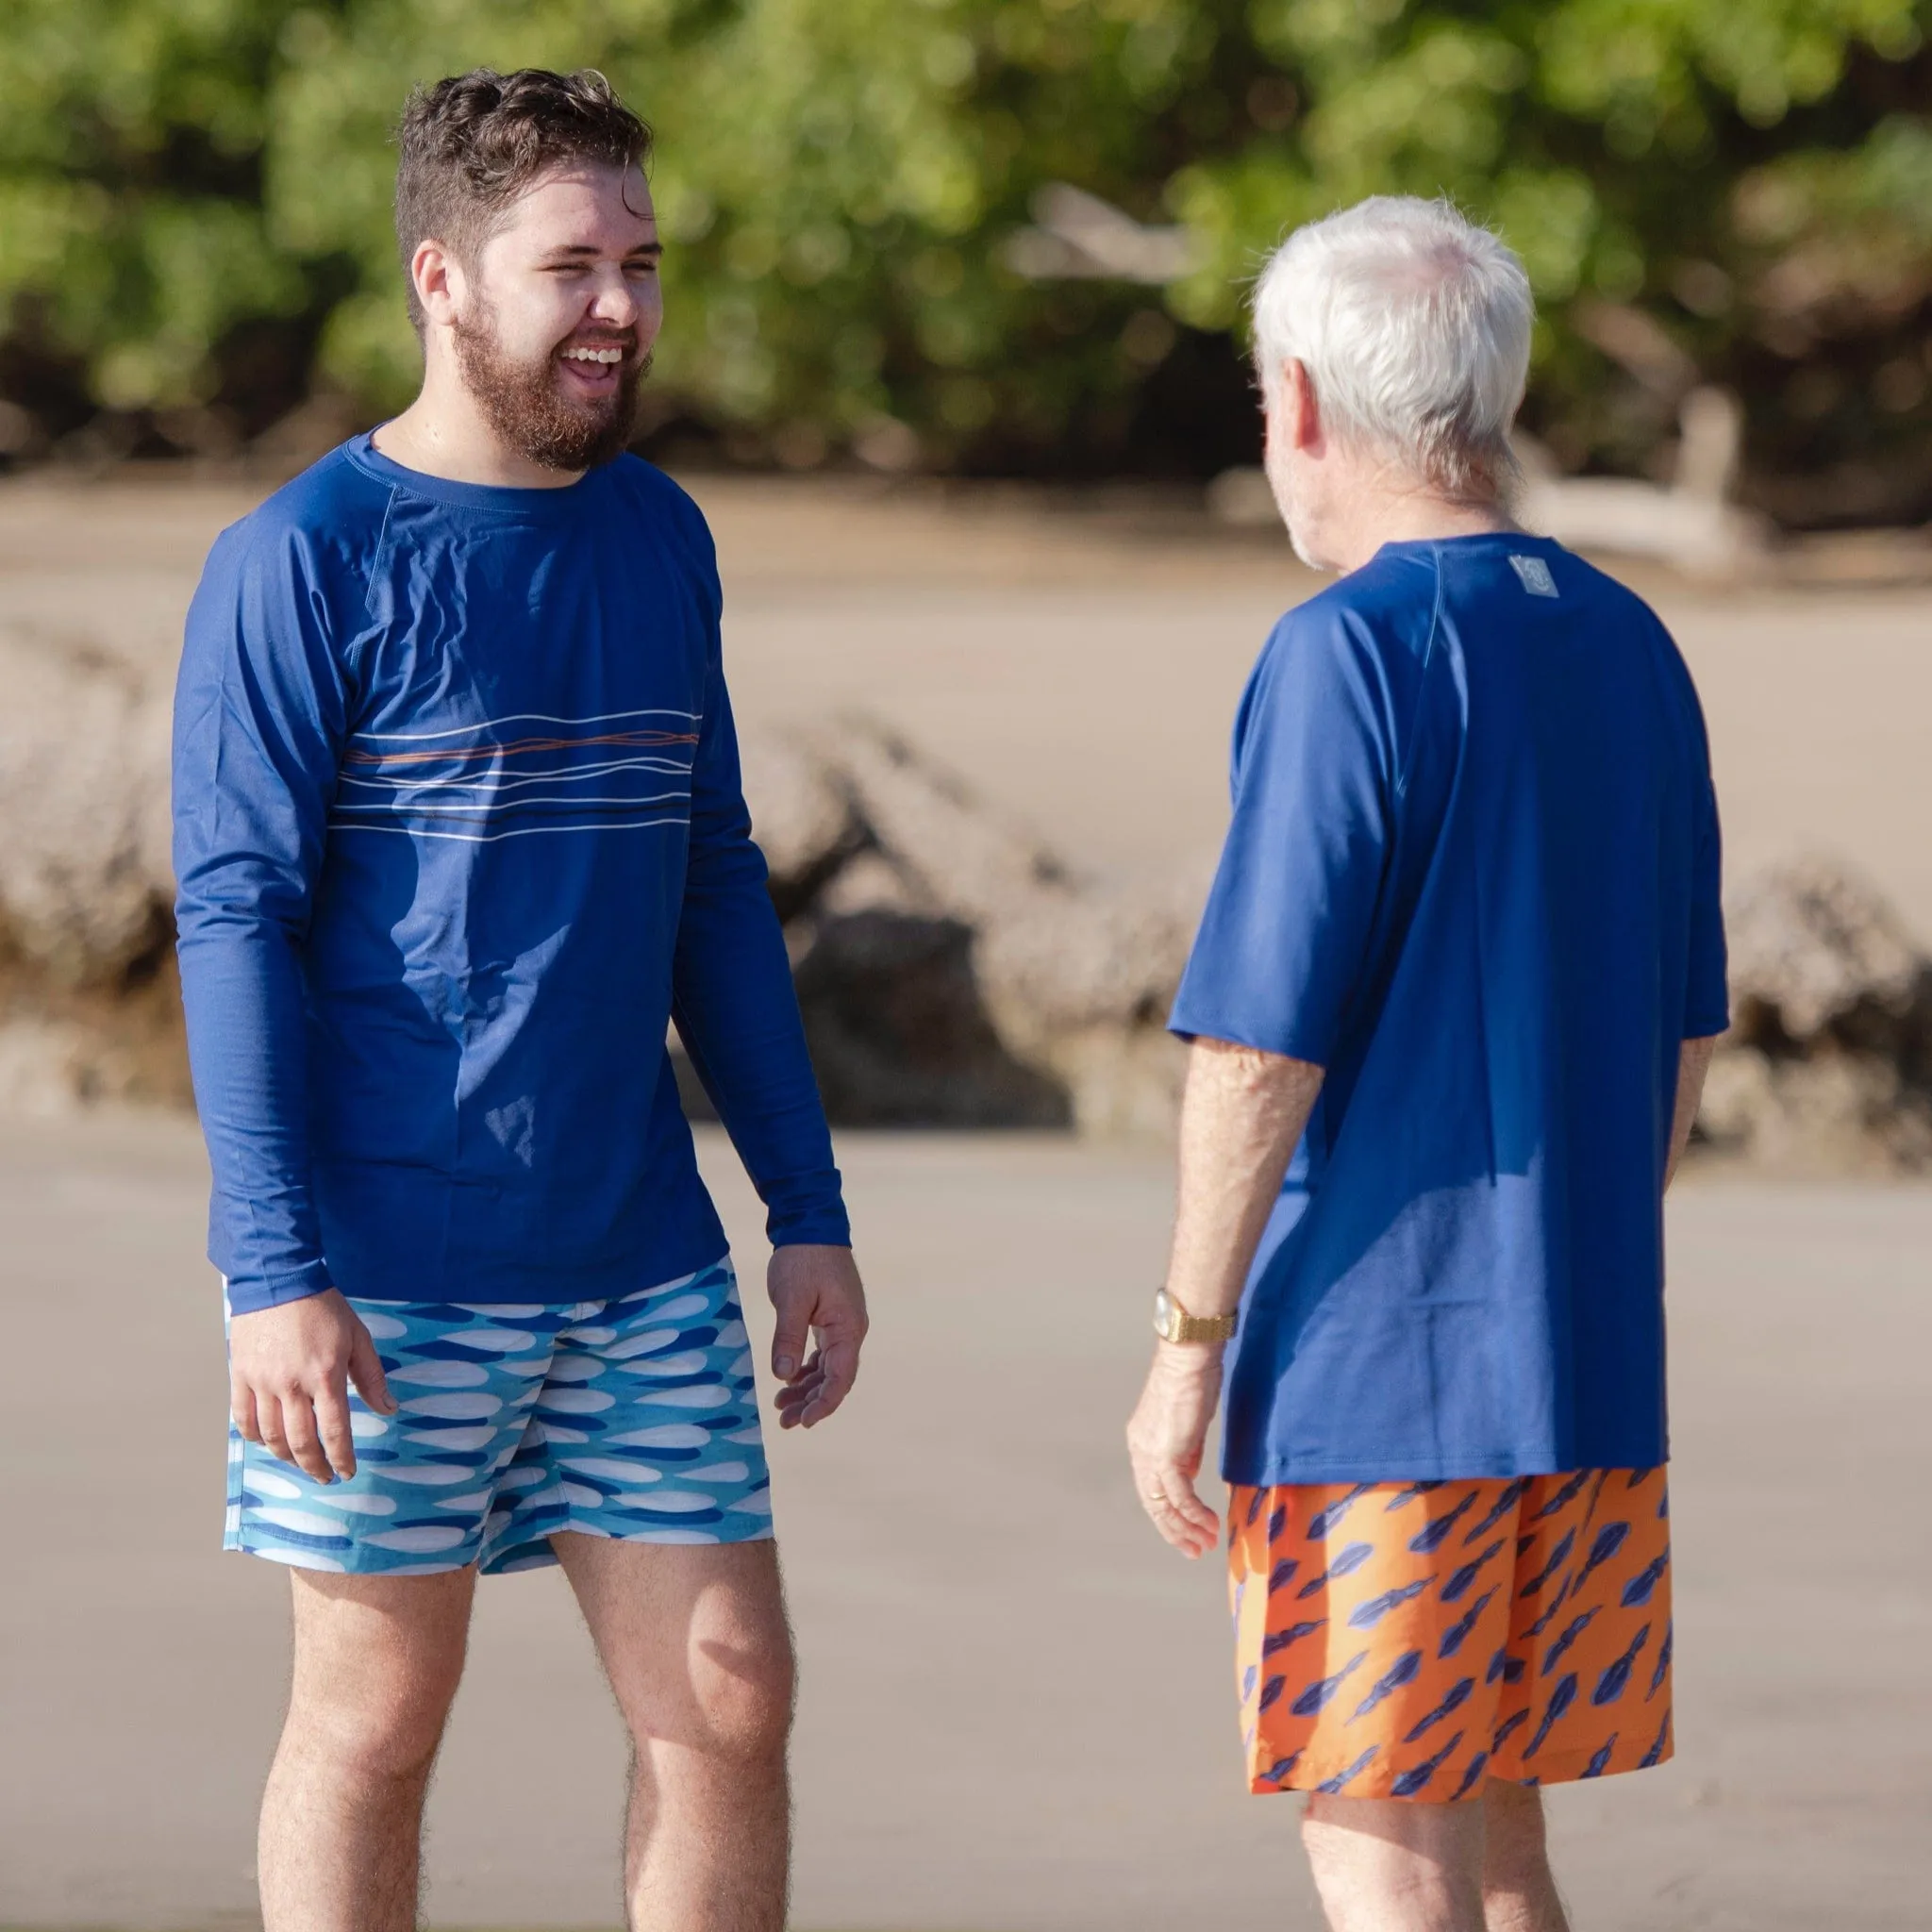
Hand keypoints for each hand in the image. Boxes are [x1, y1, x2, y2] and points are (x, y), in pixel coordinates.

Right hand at [228, 1289, 397, 1483]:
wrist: (278, 1280)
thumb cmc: (323, 1308)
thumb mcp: (357, 1337)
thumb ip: (371, 1377)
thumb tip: (388, 1409)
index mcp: (325, 1375)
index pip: (334, 1430)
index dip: (341, 1457)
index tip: (347, 1472)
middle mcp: (291, 1385)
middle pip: (301, 1441)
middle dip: (315, 1466)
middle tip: (325, 1477)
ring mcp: (262, 1382)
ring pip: (271, 1436)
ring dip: (287, 1457)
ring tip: (301, 1463)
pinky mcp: (240, 1376)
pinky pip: (243, 1419)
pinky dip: (256, 1438)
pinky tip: (269, 1443)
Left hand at [767, 1245, 867, 1429]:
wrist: (810, 1224)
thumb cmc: (803, 1259)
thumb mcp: (791, 1299)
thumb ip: (788, 1338)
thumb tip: (784, 1377)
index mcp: (848, 1328)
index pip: (841, 1378)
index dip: (824, 1404)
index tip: (803, 1422)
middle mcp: (850, 1330)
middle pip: (835, 1378)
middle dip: (811, 1402)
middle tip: (784, 1421)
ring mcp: (841, 1324)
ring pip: (827, 1368)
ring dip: (807, 1388)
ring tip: (781, 1407)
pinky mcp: (830, 1317)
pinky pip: (822, 1353)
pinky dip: (806, 1370)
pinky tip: (789, 1380)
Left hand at [1126, 1341, 1224, 1557]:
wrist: (1190, 1357)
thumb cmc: (1194, 1381)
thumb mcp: (1189, 1425)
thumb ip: (1187, 1452)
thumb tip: (1191, 1475)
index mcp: (1142, 1442)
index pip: (1150, 1490)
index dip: (1168, 1516)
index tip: (1188, 1534)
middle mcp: (1140, 1449)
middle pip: (1152, 1503)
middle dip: (1174, 1531)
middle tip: (1195, 1550)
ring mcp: (1150, 1452)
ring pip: (1162, 1504)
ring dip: (1185, 1528)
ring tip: (1205, 1544)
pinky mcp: (1167, 1452)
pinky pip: (1179, 1494)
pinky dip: (1194, 1513)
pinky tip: (1210, 1524)